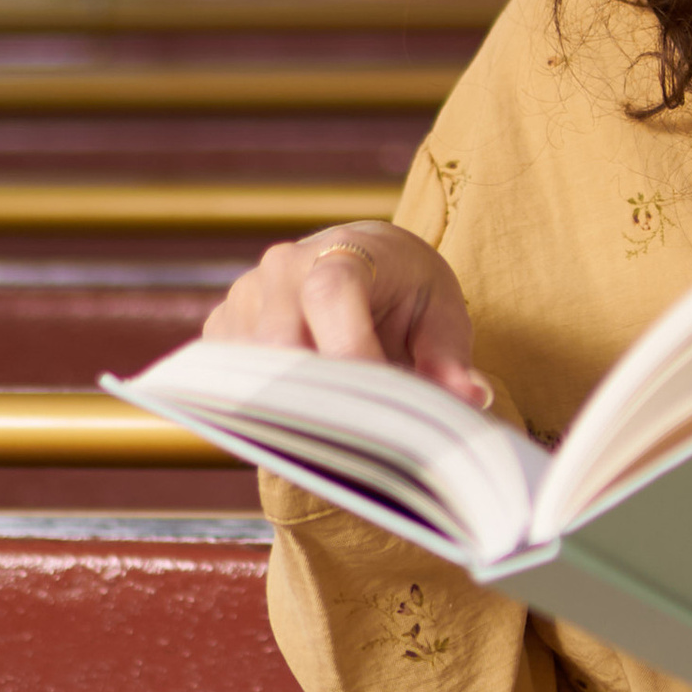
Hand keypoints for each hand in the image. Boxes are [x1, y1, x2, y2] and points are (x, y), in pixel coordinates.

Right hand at [199, 222, 484, 402]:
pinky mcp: (222, 329)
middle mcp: (283, 268)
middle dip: (319, 397)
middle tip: (360, 440)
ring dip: (294, 410)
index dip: (350, 351)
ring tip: (339, 430)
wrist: (366, 260)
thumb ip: (450, 359)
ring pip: (253, 372)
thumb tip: (468, 400)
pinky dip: (269, 411)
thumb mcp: (443, 315)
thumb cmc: (407, 290)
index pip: (331, 294)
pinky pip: (233, 383)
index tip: (379, 403)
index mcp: (344, 252)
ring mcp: (245, 297)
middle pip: (281, 342)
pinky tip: (306, 418)